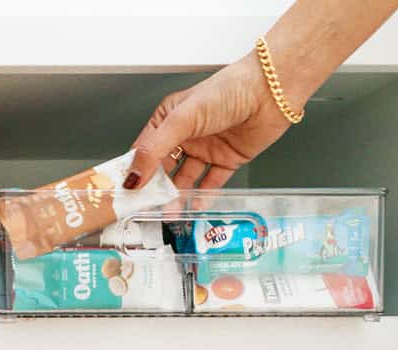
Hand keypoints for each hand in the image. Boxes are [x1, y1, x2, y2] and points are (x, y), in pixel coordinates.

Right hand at [125, 53, 295, 190]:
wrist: (272, 92)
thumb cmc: (229, 90)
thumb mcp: (182, 119)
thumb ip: (155, 149)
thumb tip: (134, 175)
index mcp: (168, 120)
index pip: (143, 151)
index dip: (133, 171)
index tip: (125, 191)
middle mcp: (185, 135)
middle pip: (163, 169)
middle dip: (155, 189)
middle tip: (145, 207)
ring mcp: (206, 148)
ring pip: (185, 179)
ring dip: (177, 196)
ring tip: (170, 212)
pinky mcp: (226, 159)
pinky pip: (211, 183)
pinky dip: (203, 196)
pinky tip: (194, 206)